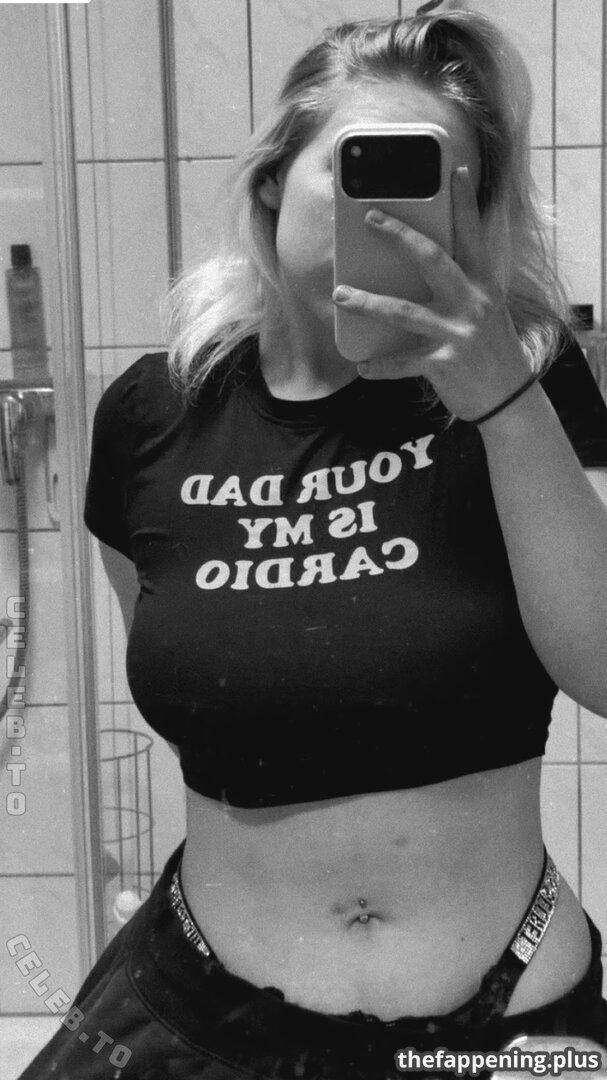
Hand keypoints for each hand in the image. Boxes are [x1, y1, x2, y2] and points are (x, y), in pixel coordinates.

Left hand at [332, 166, 532, 420]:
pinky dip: (380, 366)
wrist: (509, 398)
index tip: (453, 170)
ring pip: (405, 312)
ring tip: (340, 294)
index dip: (464, 202)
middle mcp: (472, 303)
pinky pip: (403, 363)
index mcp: (483, 285)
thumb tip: (417, 265)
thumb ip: (459, 287)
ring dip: (368, 303)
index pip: (472, 235)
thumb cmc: (490, 349)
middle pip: (433, 259)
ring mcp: (458, 334)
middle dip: (399, 236)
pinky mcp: (444, 365)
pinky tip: (361, 366)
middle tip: (369, 217)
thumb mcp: (484, 311)